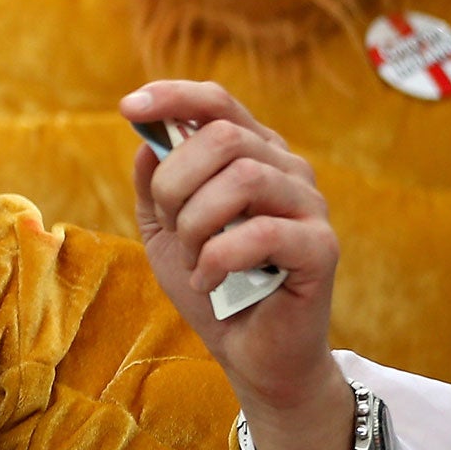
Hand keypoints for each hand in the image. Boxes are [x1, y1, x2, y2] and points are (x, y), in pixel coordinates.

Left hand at [126, 81, 366, 449]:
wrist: (251, 353)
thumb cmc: (210, 282)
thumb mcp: (165, 230)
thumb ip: (154, 184)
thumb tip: (146, 141)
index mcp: (252, 153)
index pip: (217, 102)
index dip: (172, 96)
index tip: (128, 107)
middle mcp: (287, 168)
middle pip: (222, 137)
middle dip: (176, 184)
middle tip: (172, 228)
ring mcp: (309, 206)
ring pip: (242, 178)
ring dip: (196, 223)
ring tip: (193, 258)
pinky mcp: (322, 248)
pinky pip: (262, 232)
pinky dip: (218, 257)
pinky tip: (209, 280)